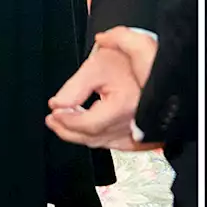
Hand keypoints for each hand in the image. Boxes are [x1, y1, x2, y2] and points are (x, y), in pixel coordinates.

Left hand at [45, 32, 158, 150]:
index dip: (66, 120)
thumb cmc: (129, 63)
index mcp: (123, 107)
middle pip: (92, 137)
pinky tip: (88, 126)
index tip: (53, 112)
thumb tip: (57, 104)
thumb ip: (75, 86)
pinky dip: (97, 136)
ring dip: (80, 134)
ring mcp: (138, 134)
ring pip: (101, 142)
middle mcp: (133, 125)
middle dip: (68, 129)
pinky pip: (113, 143)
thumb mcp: (98, 66)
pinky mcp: (141, 138)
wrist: (153, 65)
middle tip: (53, 119)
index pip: (87, 124)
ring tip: (65, 121)